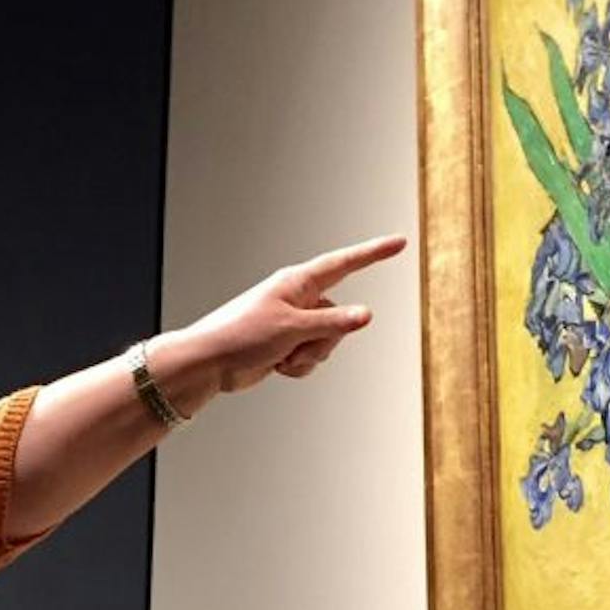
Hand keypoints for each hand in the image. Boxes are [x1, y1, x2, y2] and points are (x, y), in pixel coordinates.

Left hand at [150, 235, 406, 415]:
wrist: (210, 363)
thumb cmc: (241, 335)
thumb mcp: (293, 328)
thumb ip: (333, 322)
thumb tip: (366, 314)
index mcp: (298, 282)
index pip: (345, 264)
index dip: (373, 253)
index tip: (399, 243)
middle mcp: (299, 299)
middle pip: (339, 318)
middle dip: (323, 340)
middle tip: (293, 344)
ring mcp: (294, 322)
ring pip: (328, 342)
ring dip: (309, 356)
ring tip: (280, 355)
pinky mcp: (288, 344)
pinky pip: (312, 358)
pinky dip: (298, 366)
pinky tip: (276, 365)